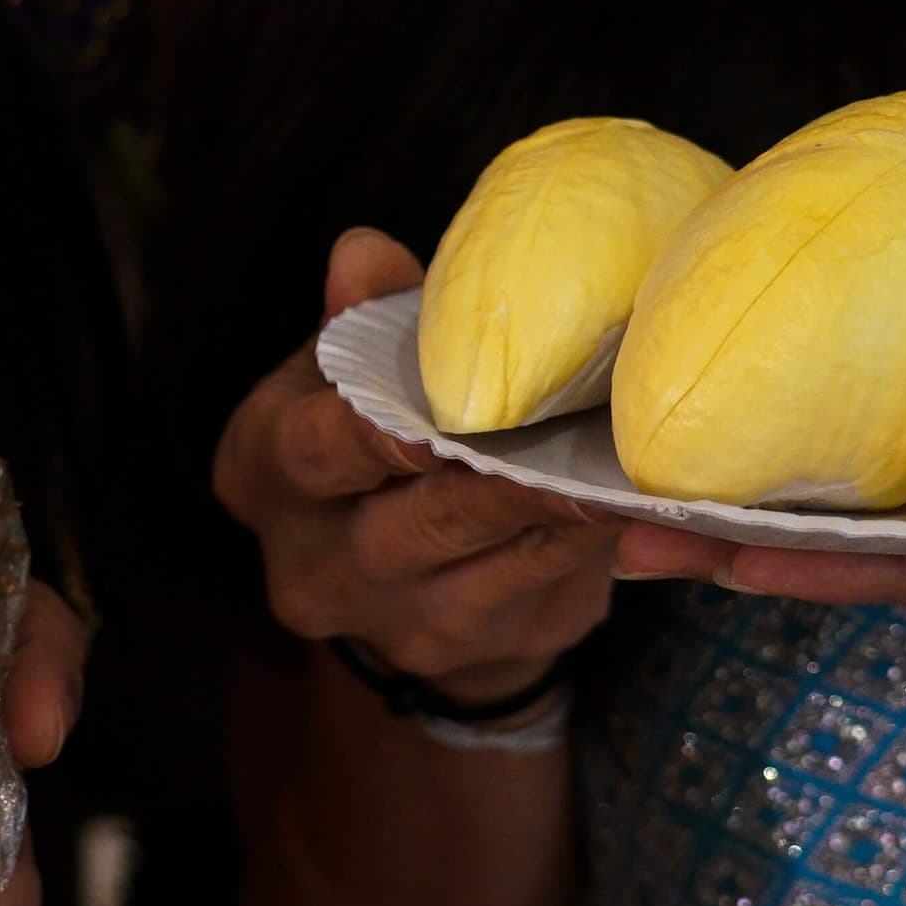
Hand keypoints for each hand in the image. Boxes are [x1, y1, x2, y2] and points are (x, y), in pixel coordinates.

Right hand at [210, 228, 626, 702]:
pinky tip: (639, 500)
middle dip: (505, 477)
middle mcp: (320, 571)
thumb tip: (364, 254)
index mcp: (266, 480)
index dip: (380, 431)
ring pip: (503, 560)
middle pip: (425, 521)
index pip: (317, 452)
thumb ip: (361, 316)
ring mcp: (404, 627)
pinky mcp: (485, 652)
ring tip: (629, 457)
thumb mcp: (342, 371)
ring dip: (571, 507)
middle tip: (579, 430)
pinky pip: (554, 585)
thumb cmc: (368, 442)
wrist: (399, 586)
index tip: (441, 408)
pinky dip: (599, 539)